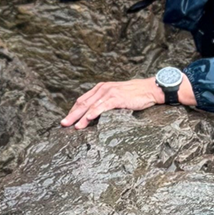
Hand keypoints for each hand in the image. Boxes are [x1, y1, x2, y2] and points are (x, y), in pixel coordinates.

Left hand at [61, 76, 180, 130]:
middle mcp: (103, 89)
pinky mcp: (116, 98)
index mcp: (101, 88)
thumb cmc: (135, 94)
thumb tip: (96, 114)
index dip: (73, 110)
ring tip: (73, 126)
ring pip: (90, 106)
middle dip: (72, 114)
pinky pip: (102, 107)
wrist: (150, 89)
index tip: (67, 119)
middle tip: (63, 124)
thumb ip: (106, 102)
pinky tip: (86, 120)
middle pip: (83, 103)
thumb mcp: (117, 96)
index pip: (83, 99)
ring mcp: (109, 93)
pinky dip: (93, 113)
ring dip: (80, 117)